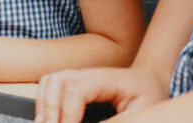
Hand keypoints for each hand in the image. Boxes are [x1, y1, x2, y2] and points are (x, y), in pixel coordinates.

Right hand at [34, 66, 166, 122]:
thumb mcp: (141, 113)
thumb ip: (118, 121)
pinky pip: (50, 86)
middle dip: (49, 108)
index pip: (76, 90)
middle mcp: (87, 73)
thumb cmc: (148, 97)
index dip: (67, 114)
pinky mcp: (74, 83)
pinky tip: (47, 119)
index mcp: (106, 79)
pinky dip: (44, 102)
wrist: (149, 81)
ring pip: (49, 81)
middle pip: (56, 81)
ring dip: (43, 104)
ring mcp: (78, 76)